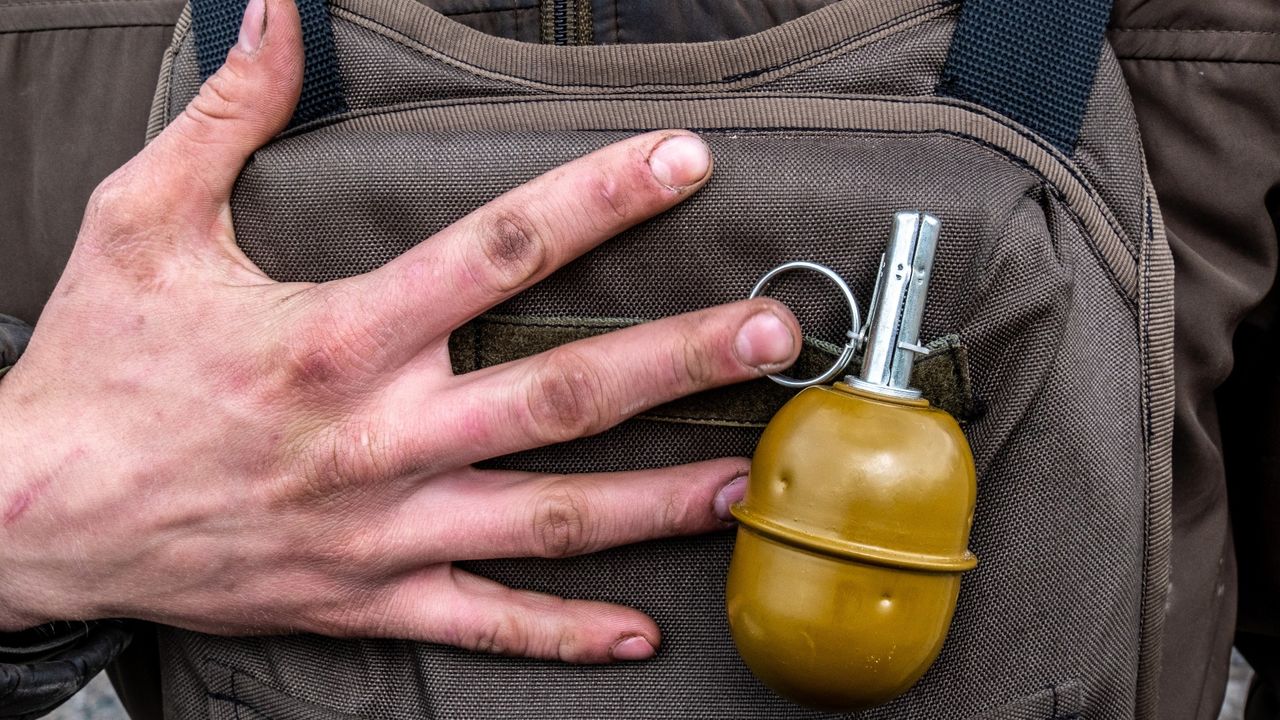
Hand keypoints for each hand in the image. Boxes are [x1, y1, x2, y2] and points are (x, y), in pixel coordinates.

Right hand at [0, 0, 799, 662]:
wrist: (33, 517)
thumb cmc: (100, 371)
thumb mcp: (144, 223)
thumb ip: (226, 115)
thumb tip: (271, 14)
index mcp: (336, 337)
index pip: (498, 249)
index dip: (600, 197)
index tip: (681, 164)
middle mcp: (377, 437)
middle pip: (557, 393)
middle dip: (675, 358)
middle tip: (770, 332)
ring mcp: (382, 528)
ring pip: (547, 516)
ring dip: (656, 499)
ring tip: (743, 479)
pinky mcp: (367, 597)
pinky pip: (483, 620)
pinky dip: (563, 631)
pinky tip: (639, 632)